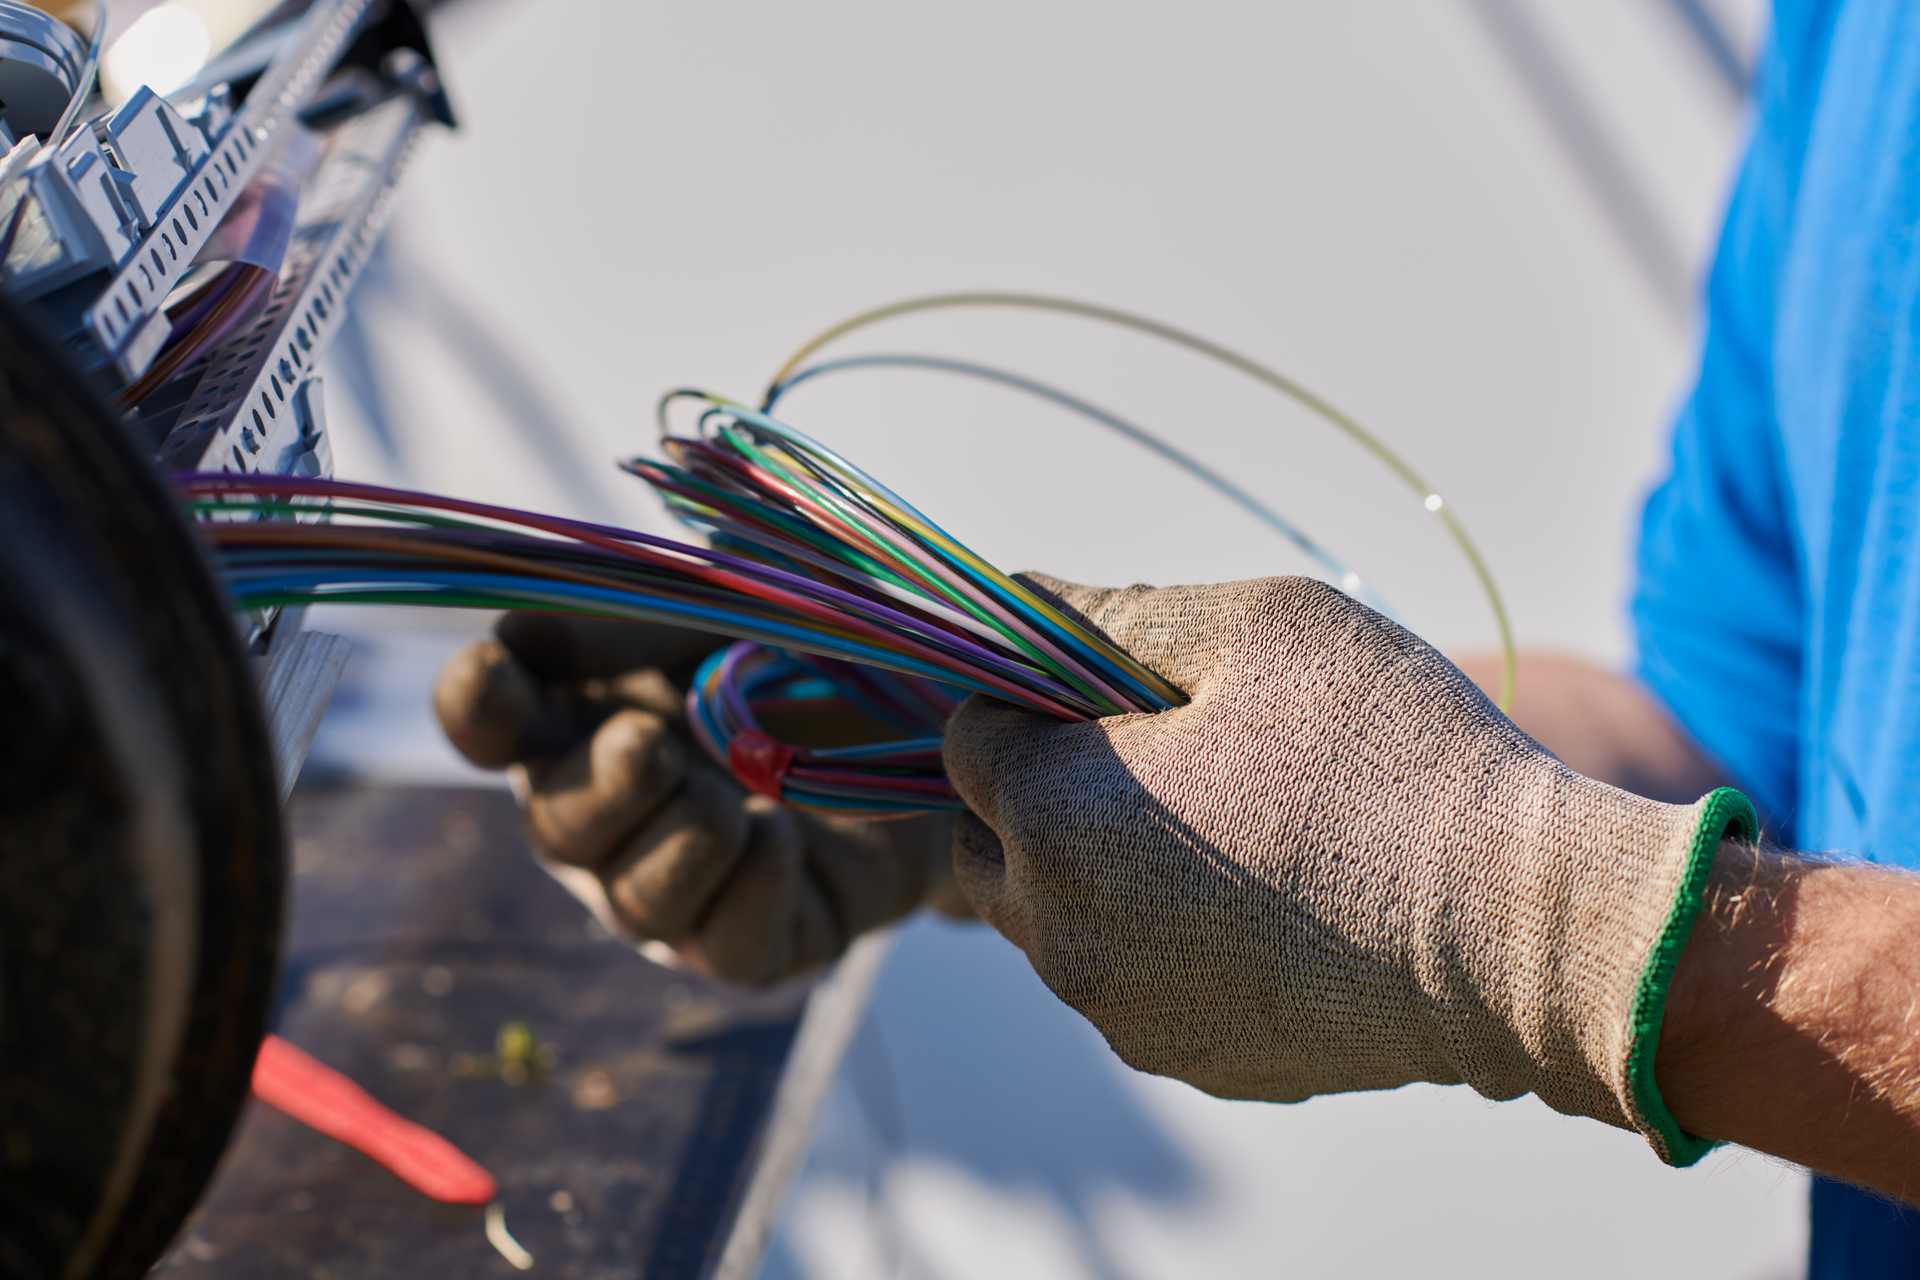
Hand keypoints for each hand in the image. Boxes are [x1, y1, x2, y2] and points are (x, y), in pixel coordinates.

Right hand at [434, 614, 965, 984]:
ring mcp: (682, 891)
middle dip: (598, 788)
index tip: (497, 666)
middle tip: (649, 744)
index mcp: (587, 717)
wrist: (940, 723)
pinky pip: (725, 944)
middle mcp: (616, 816)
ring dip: (679, 843)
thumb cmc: (810, 653)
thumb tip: (523, 628)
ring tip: (732, 798)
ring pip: (636, 902)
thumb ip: (634, 605)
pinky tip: (781, 834)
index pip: (488, 721)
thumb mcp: (731, 599)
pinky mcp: (759, 943)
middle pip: (554, 827)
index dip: (474, 704)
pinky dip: (750, 886)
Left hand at [943, 573, 1753, 1162]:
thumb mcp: (1254, 626)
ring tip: (1220, 829)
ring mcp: (1121, 1011)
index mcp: (1053, 816)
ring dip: (1096, 872)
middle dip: (1038, 794)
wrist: (1520, 927)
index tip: (1100, 691)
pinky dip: (1160, 943)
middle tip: (1154, 756)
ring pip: (1058, 923)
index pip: (965, 739)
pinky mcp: (1187, 1060)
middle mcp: (1060, 931)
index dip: (1025, 701)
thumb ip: (1111, 609)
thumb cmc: (1388, 751)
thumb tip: (1021, 598)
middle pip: (988, 843)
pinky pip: (1132, 985)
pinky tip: (1260, 905)